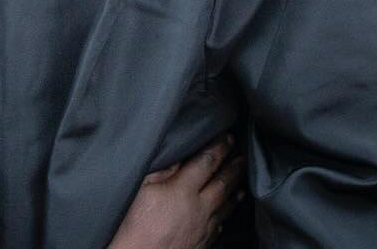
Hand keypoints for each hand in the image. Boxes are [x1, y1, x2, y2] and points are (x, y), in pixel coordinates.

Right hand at [106, 136, 244, 248]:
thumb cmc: (135, 225)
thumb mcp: (142, 189)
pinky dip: (227, 213)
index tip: (227, 137)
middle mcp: (199, 207)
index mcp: (183, 189)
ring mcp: (204, 226)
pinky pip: (221, 224)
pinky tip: (227, 210)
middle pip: (223, 182)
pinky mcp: (203, 242)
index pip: (207, 162)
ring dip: (235, 190)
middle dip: (233, 166)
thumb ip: (162, 170)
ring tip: (241, 181)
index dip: (219, 148)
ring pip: (226, 204)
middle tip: (242, 155)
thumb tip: (179, 155)